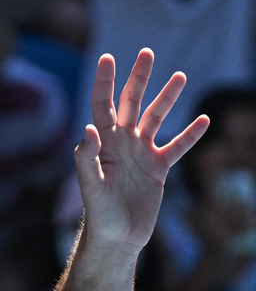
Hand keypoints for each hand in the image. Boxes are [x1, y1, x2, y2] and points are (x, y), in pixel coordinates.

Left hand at [76, 50, 207, 256]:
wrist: (117, 237)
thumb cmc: (98, 213)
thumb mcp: (89, 186)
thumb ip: (86, 158)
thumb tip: (88, 129)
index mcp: (103, 143)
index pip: (103, 105)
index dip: (104, 82)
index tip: (107, 58)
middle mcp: (122, 143)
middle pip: (132, 103)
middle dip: (138, 78)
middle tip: (146, 52)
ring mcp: (142, 154)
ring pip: (157, 119)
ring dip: (168, 98)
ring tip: (179, 76)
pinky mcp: (159, 169)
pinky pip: (178, 147)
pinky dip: (191, 134)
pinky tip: (204, 120)